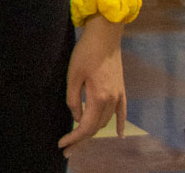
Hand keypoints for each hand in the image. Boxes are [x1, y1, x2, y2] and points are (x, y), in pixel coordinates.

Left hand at [57, 17, 126, 153]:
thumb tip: (76, 117)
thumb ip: (73, 99)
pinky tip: (121, 134)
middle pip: (96, 127)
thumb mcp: (73, 75)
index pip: (86, 126)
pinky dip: (121, 124)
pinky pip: (122, 112)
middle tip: (67, 148)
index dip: (74, 138)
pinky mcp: (121, 89)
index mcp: (99, 98)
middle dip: (81, 139)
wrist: (105, 36)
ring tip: (80, 139)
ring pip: (106, 120)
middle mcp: (112, 100)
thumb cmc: (85, 53)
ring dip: (94, 131)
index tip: (62, 144)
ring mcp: (119, 95)